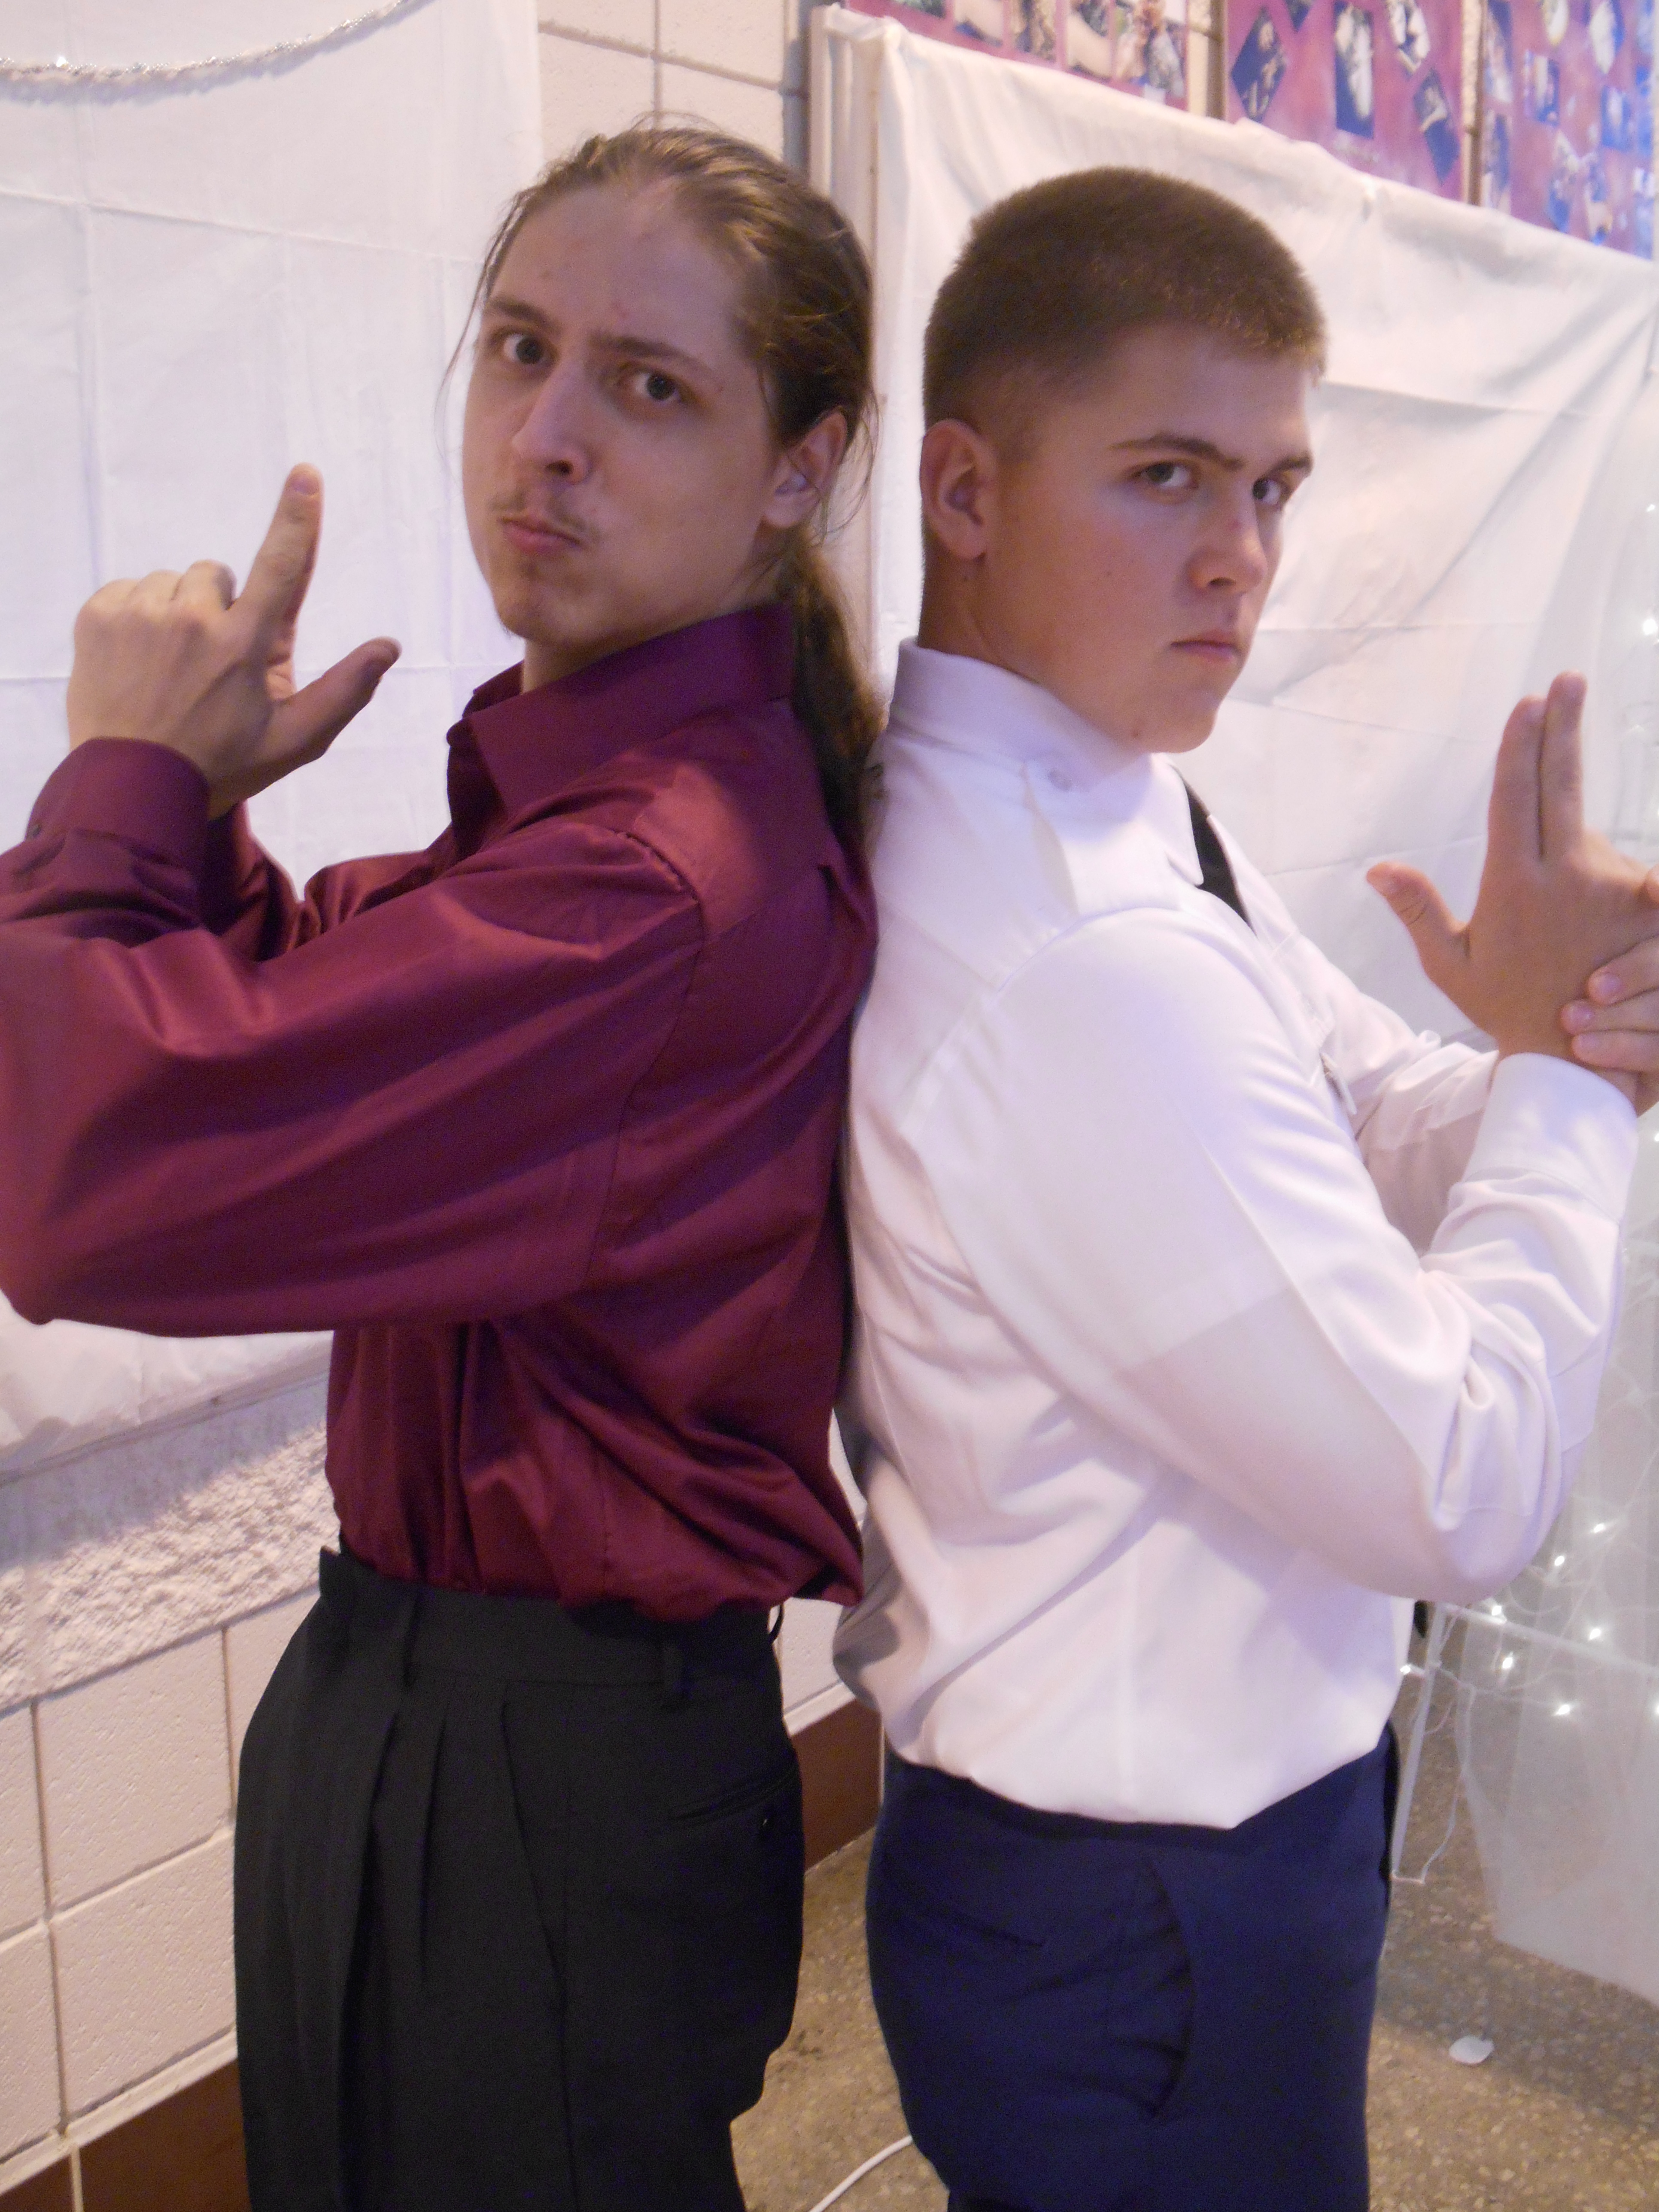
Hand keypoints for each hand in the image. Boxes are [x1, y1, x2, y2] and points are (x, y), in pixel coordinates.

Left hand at [65, 467, 399, 816]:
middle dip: (222, 608)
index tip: (304, 475)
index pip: (280, 566)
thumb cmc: (222, 766)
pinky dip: (136, 617)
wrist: (133, 787)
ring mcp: (141, 613)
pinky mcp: (99, 616)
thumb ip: (345, 691)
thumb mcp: (296, 740)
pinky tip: (140, 660)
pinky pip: (127, 590)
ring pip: (171, 583)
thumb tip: (388, 646)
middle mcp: (194, 617)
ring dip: (178, 613)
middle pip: (218, 576)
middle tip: (212, 664)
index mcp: (244, 643)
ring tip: (172, 666)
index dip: (296, 519)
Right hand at [1368, 674, 1644, 1105]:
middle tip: (1567, 682)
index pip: (1513, 794)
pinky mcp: (1647, 905)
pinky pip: (1642, 869)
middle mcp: (1562, 874)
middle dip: (1562, 727)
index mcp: (1512, 883)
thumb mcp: (1451, 967)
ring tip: (1569, 925)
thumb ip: (1418, 910)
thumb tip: (1377, 868)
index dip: (1519, 744)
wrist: (1576, 1063)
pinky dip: (1630, 871)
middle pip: (1561, 782)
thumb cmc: (1509, 1014)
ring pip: (1593, 840)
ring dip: (1581, 857)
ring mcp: (1611, 887)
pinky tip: (1630, 890)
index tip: (1527, 705)